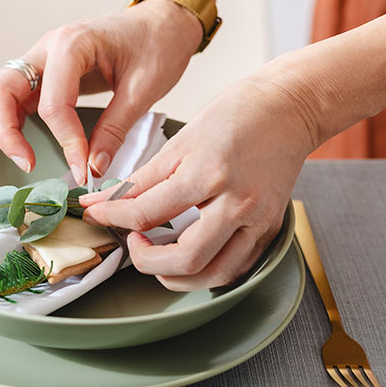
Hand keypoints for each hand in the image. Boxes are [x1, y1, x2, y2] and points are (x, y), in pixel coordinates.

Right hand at [0, 0, 202, 184]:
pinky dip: (15, 121)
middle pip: (2, 88)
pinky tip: (30, 142)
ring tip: (26, 157)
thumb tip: (93, 166)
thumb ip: (115, 129)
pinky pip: (16, 96)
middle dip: (6, 131)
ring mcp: (43, 57)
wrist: (165, 22)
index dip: (66, 141)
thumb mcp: (144, 89)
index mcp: (73, 43)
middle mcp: (49, 47)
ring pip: (1, 92)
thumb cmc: (158, 43)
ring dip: (4, 126)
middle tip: (27, 163)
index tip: (83, 168)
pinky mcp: (46, 71)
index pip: (53, 103)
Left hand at [78, 73, 318, 289]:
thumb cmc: (236, 115)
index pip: (148, 213)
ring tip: (157, 258)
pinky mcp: (270, 229)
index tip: (96, 214)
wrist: (289, 108)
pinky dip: (208, 272)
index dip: (112, 217)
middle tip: (132, 243)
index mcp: (209, 174)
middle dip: (146, 260)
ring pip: (214, 274)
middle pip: (185, 259)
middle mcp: (237, 204)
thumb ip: (143, 179)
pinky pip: (237, 268)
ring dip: (177, 277)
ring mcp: (259, 221)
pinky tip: (190, 260)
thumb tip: (107, 200)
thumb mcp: (181, 141)